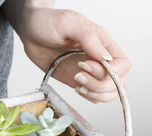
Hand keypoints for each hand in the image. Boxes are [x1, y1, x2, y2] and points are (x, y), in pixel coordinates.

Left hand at [3, 1, 130, 102]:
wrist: (29, 31)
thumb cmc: (47, 22)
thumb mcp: (67, 23)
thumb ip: (87, 38)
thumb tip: (105, 57)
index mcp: (102, 42)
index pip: (122, 64)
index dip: (110, 72)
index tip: (85, 65)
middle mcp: (99, 58)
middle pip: (118, 82)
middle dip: (101, 85)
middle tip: (77, 76)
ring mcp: (89, 71)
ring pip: (108, 92)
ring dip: (96, 94)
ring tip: (77, 84)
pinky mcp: (76, 79)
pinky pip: (93, 95)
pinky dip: (89, 97)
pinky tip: (76, 88)